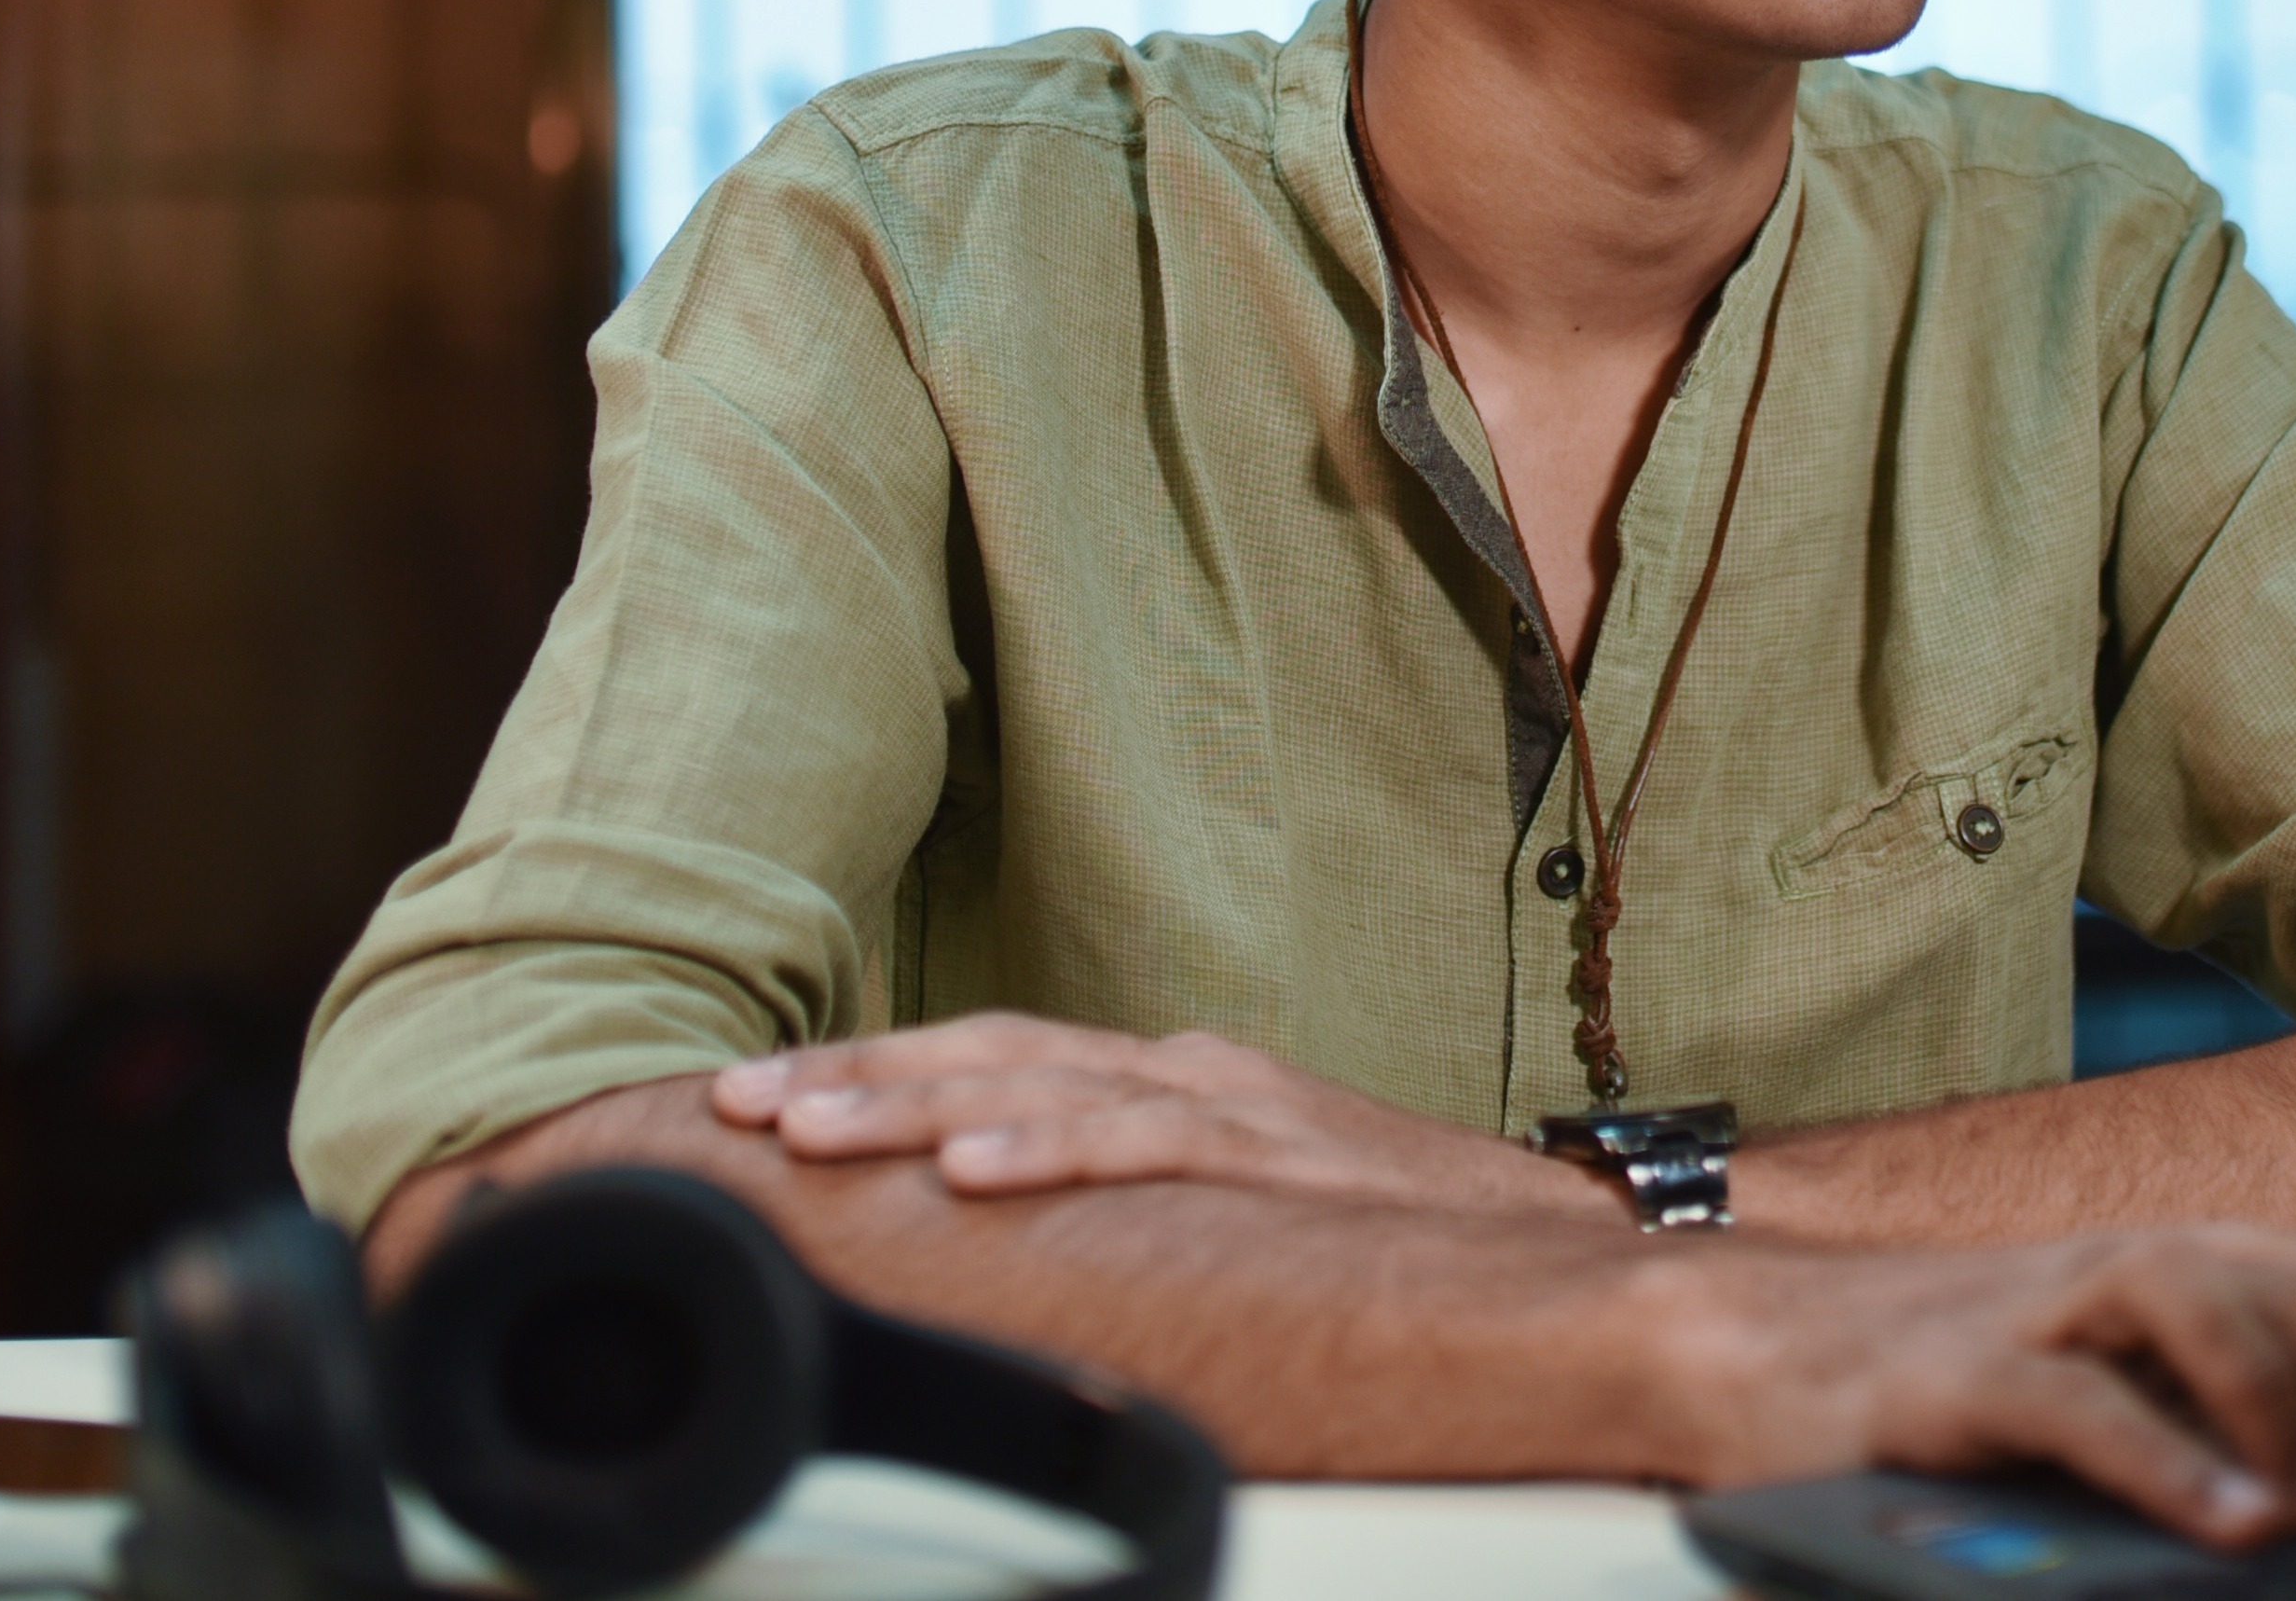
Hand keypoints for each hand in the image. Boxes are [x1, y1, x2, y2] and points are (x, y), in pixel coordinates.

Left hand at [709, 1011, 1618, 1222]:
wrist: (1557, 1238)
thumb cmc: (1390, 1236)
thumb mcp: (1238, 1211)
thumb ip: (1138, 1205)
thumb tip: (1005, 1245)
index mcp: (1170, 1080)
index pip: (994, 1057)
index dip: (875, 1071)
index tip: (763, 1098)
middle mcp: (1188, 1073)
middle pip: (993, 1051)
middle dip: (858, 1073)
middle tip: (738, 1102)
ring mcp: (1235, 1109)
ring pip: (1046, 1085)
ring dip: (916, 1102)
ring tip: (812, 1127)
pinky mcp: (1283, 1158)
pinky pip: (1147, 1147)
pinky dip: (1053, 1146)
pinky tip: (975, 1164)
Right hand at [1665, 1224, 2295, 1554]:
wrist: (1762, 1345)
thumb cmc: (1981, 1383)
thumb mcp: (2148, 1386)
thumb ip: (2268, 1411)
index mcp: (2214, 1259)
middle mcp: (2151, 1259)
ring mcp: (2054, 1305)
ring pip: (2208, 1323)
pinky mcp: (1959, 1374)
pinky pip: (2079, 1409)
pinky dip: (2166, 1464)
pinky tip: (2233, 1529)